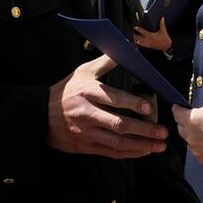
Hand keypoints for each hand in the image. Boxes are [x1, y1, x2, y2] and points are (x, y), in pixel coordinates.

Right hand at [47, 54, 167, 157]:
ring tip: (159, 145)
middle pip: (118, 124)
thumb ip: (105, 62)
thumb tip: (127, 49)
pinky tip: (143, 151)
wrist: (40, 115)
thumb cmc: (66, 91)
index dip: (132, 103)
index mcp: (87, 93)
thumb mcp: (83, 72)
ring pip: (116, 142)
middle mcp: (87, 114)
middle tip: (162, 131)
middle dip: (143, 130)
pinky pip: (110, 152)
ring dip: (140, 145)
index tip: (149, 107)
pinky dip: (128, 153)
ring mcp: (86, 132)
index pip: (113, 98)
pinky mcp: (85, 146)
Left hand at [134, 18, 172, 51]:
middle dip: (135, 35)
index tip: (135, 27)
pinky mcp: (148, 46)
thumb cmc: (165, 39)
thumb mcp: (163, 31)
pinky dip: (138, 43)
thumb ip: (162, 24)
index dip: (139, 29)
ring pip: (139, 42)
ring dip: (135, 40)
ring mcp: (148, 44)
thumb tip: (162, 18)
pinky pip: (142, 45)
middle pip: (139, 38)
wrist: (166, 47)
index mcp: (152, 36)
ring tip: (132, 37)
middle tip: (131, 33)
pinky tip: (136, 42)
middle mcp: (149, 40)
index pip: (144, 32)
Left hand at [173, 105, 202, 174]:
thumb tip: (196, 115)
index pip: (176, 113)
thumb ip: (202, 112)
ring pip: (189, 140)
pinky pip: (196, 150)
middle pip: (180, 128)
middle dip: (187, 123)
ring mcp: (195, 149)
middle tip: (199, 121)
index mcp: (192, 120)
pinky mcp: (201, 159)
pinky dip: (201, 146)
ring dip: (195, 135)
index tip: (180, 108)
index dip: (178, 109)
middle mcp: (190, 135)